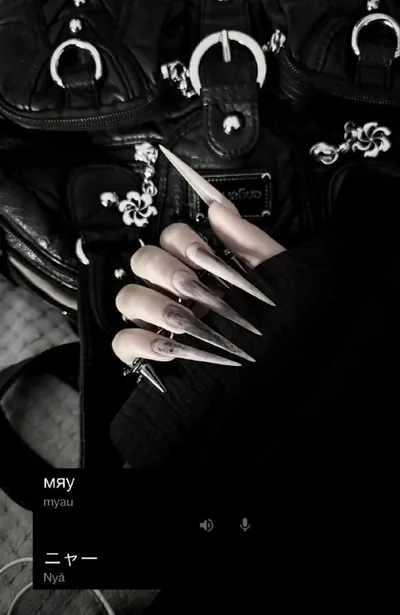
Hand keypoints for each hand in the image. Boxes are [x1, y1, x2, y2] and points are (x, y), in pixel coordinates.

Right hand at [112, 200, 284, 366]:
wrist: (288, 362)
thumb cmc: (277, 315)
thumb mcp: (272, 274)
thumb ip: (246, 239)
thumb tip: (216, 208)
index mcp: (198, 267)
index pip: (170, 237)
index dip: (181, 242)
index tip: (205, 257)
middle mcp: (173, 290)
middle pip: (142, 261)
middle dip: (165, 271)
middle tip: (192, 289)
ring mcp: (158, 321)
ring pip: (127, 298)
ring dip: (152, 305)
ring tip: (183, 321)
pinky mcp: (150, 354)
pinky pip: (123, 343)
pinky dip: (138, 343)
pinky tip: (169, 348)